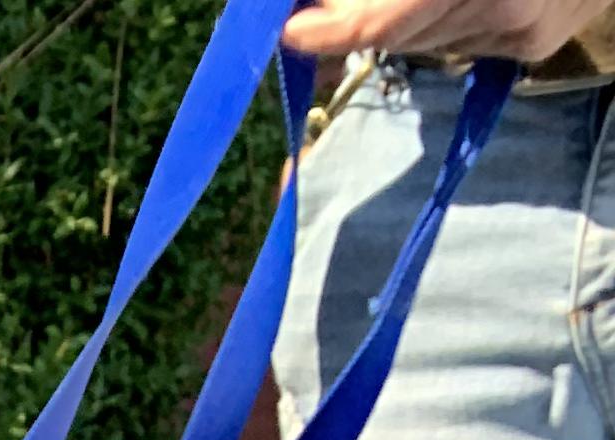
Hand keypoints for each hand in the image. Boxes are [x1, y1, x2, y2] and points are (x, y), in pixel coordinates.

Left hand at [284, 0, 600, 56]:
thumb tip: (330, 5)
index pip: (387, 21)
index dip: (336, 31)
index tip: (296, 33)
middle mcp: (499, 3)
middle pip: (403, 34)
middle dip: (364, 20)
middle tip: (328, 10)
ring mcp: (520, 30)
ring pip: (431, 42)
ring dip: (411, 18)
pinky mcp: (533, 45)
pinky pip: (466, 43)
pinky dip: (450, 21)